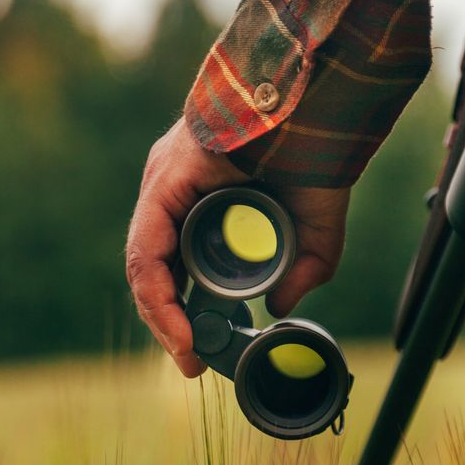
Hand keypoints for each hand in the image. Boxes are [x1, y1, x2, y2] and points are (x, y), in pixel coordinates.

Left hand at [125, 118, 350, 376]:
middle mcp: (172, 190)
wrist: (318, 103)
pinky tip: (177, 328)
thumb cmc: (315, 152)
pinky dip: (159, 294)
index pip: (174, 263)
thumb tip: (278, 308)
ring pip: (146, 264)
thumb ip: (302, 271)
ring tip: (187, 354)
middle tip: (191, 362)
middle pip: (156, 268)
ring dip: (162, 316)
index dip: (183, 312)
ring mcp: (164, 183)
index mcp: (198, 195)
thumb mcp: (313, 228)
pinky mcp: (164, 181)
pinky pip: (148, 248)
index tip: (199, 352)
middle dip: (171, 322)